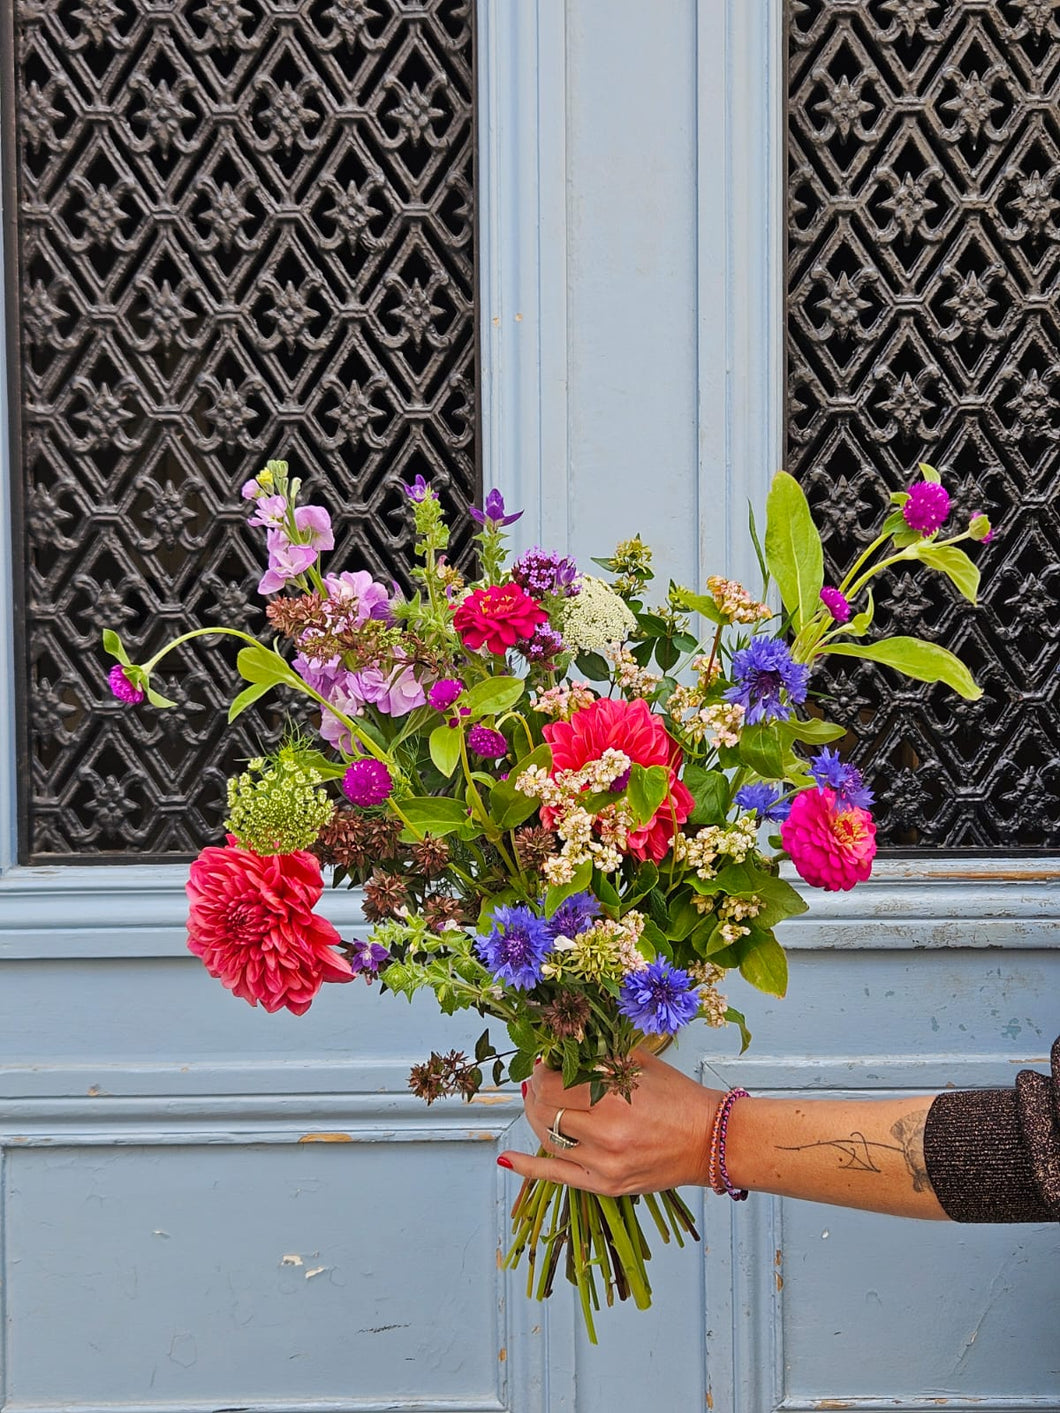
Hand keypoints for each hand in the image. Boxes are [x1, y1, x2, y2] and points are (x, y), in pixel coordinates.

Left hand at [499, 1049, 721, 1195]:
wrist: (710, 1141)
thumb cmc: (679, 1100)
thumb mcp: (640, 1064)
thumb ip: (599, 1055)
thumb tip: (562, 1046)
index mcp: (615, 1097)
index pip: (554, 1083)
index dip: (541, 1071)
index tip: (544, 1063)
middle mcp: (606, 1133)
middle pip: (545, 1110)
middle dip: (536, 1091)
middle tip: (540, 1081)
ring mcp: (604, 1164)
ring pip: (547, 1138)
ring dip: (536, 1117)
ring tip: (538, 1104)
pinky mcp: (605, 1186)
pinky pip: (556, 1176)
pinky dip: (528, 1167)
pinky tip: (508, 1158)